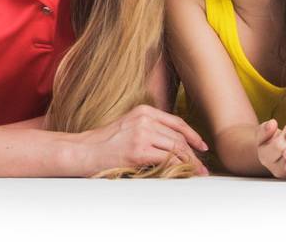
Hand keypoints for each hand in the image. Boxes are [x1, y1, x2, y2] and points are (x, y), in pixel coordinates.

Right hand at [80, 104, 208, 175]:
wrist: (84, 151)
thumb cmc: (105, 143)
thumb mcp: (129, 126)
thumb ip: (150, 128)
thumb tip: (175, 144)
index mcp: (143, 111)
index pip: (177, 122)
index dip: (193, 136)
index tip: (202, 147)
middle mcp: (144, 119)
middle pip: (179, 137)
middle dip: (193, 154)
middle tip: (201, 168)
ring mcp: (141, 134)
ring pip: (176, 148)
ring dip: (189, 163)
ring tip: (195, 173)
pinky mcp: (138, 151)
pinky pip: (167, 159)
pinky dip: (178, 167)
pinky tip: (181, 174)